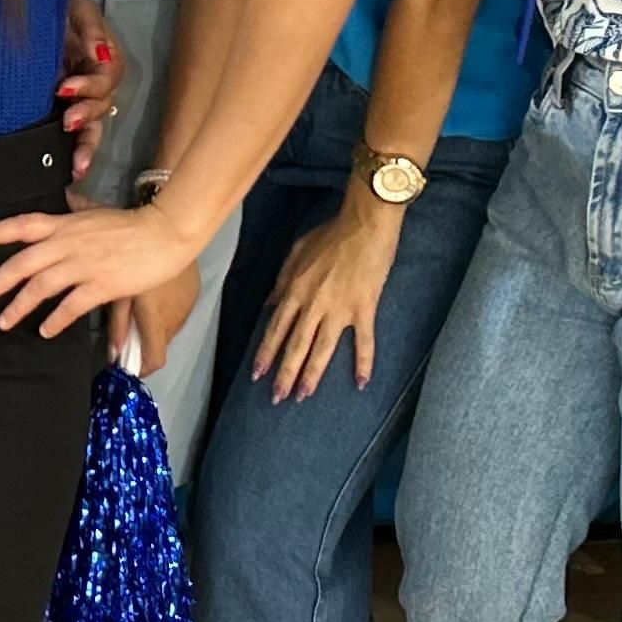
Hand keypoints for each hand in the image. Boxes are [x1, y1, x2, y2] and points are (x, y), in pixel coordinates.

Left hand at [0, 202, 202, 337]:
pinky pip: (71, 305)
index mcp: (66, 224)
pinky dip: (55, 319)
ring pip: (41, 286)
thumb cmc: (131, 223)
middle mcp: (69, 243)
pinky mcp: (102, 284)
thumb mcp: (95, 213)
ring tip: (3, 321)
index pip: (24, 224)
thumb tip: (65, 201)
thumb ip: (75, 213)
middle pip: (24, 262)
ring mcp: (84, 264)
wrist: (164, 233)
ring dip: (19, 306)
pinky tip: (45, 330)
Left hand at [56, 0, 123, 181]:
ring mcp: (79, 101)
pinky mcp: (61, 113)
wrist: (26, 15)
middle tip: (67, 122)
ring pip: (92, 128)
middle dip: (86, 117)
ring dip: (85, 147)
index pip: (106, 77)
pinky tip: (71, 173)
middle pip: (101, 106)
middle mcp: (95, 83)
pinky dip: (75, 155)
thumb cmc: (55, 9)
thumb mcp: (76, 8)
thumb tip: (100, 53)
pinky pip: (75, 137)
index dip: (89, 85)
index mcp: (101, 58)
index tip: (64, 88)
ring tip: (76, 167)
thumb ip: (90, 27)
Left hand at [110, 248, 203, 377]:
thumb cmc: (135, 258)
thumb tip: (113, 352)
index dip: (141, 369)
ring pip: (168, 329)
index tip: (129, 367)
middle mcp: (174, 319)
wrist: (169, 231)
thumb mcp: (119, 292)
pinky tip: (154, 297)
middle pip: (159, 345)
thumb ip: (117, 325)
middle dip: (143, 344)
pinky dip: (165, 313)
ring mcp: (186, 307)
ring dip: (154, 327)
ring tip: (140, 310)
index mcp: (155, 321)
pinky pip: (177, 313)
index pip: (154, 360)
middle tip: (128, 332)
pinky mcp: (192, 295)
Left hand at [250, 195, 398, 402]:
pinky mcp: (364, 308)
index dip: (266, 353)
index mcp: (295, 290)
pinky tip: (360, 383)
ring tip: (303, 395)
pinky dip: (363, 363)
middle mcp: (313, 304)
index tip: (257, 374)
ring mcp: (339, 309)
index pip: (276, 329)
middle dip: (284, 373)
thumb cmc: (331, 234)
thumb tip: (269, 305)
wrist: (364, 223)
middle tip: (277, 397)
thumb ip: (281, 281)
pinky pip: (364, 341)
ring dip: (312, 374)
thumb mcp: (296, 252)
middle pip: (295, 345)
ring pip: (322, 349)